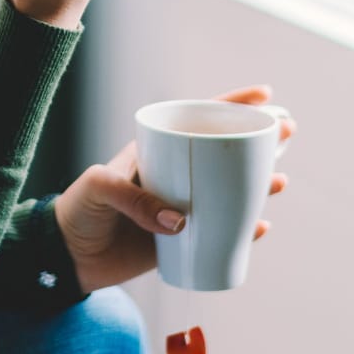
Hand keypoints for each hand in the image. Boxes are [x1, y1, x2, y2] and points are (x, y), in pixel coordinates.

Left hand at [53, 85, 293, 293]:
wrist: (65, 257)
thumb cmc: (78, 210)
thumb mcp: (100, 190)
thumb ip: (135, 200)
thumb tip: (182, 221)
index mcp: (156, 150)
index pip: (197, 118)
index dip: (231, 105)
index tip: (264, 96)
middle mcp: (175, 175)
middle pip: (224, 153)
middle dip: (259, 141)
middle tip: (287, 133)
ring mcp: (181, 207)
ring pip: (229, 192)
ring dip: (258, 184)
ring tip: (279, 180)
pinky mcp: (182, 241)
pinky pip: (221, 233)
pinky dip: (242, 231)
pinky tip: (259, 226)